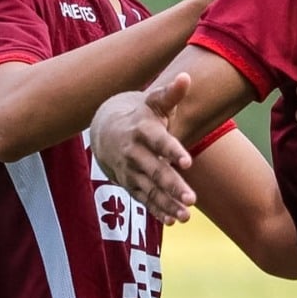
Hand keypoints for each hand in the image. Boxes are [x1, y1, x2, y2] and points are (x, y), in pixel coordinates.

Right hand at [90, 74, 197, 223]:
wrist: (104, 128)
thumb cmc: (140, 113)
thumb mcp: (153, 101)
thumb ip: (171, 93)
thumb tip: (186, 77)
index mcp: (142, 130)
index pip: (159, 141)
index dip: (172, 151)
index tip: (188, 162)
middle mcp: (134, 152)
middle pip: (154, 171)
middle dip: (172, 186)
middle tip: (192, 199)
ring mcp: (129, 170)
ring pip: (149, 190)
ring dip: (167, 203)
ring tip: (186, 216)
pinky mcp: (128, 183)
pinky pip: (143, 199)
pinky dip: (157, 210)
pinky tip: (173, 220)